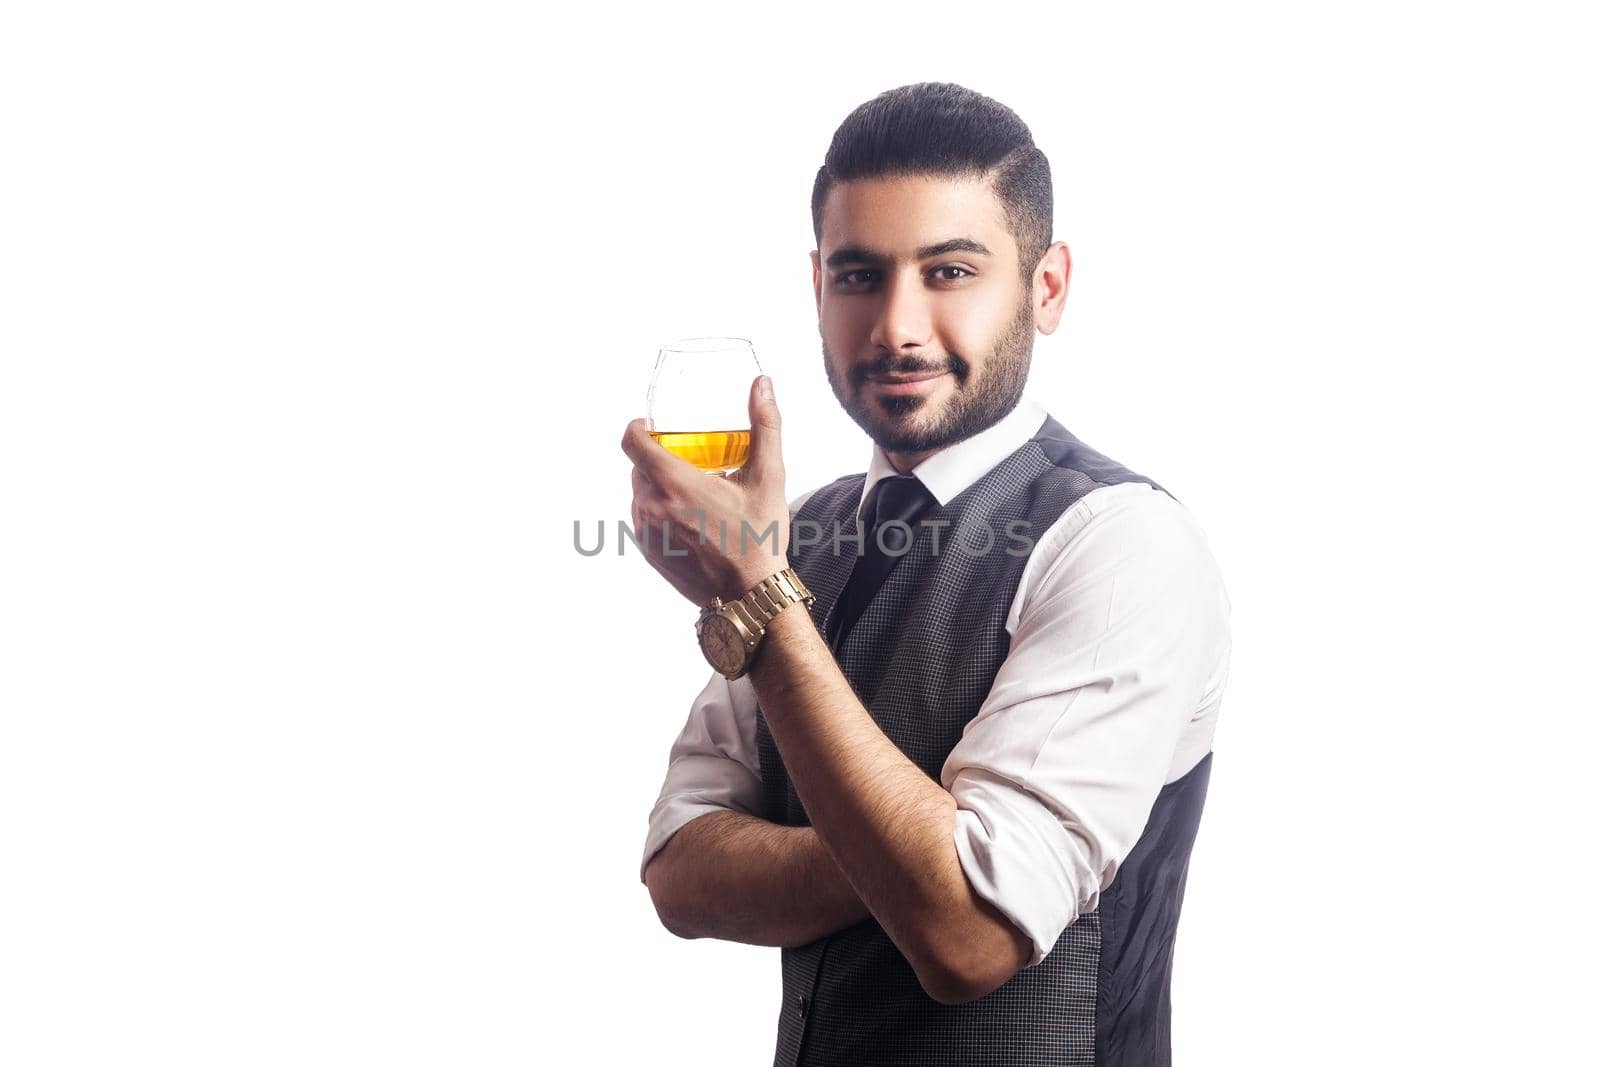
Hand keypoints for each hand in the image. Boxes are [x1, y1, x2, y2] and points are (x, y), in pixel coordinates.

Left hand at [621, 375, 789, 605]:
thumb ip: (764, 424)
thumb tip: (762, 384)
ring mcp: (646, 531)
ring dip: (661, 487)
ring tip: (695, 494)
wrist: (749, 595)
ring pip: (641, 494)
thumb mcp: (767, 475)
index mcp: (672, 482)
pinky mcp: (648, 552)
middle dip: (660, 458)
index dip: (639, 427)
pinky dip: (661, 513)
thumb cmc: (758, 538)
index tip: (654, 426)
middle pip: (639, 466)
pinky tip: (692, 521)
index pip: (631, 440)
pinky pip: (645, 520)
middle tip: (691, 462)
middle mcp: (650, 505)